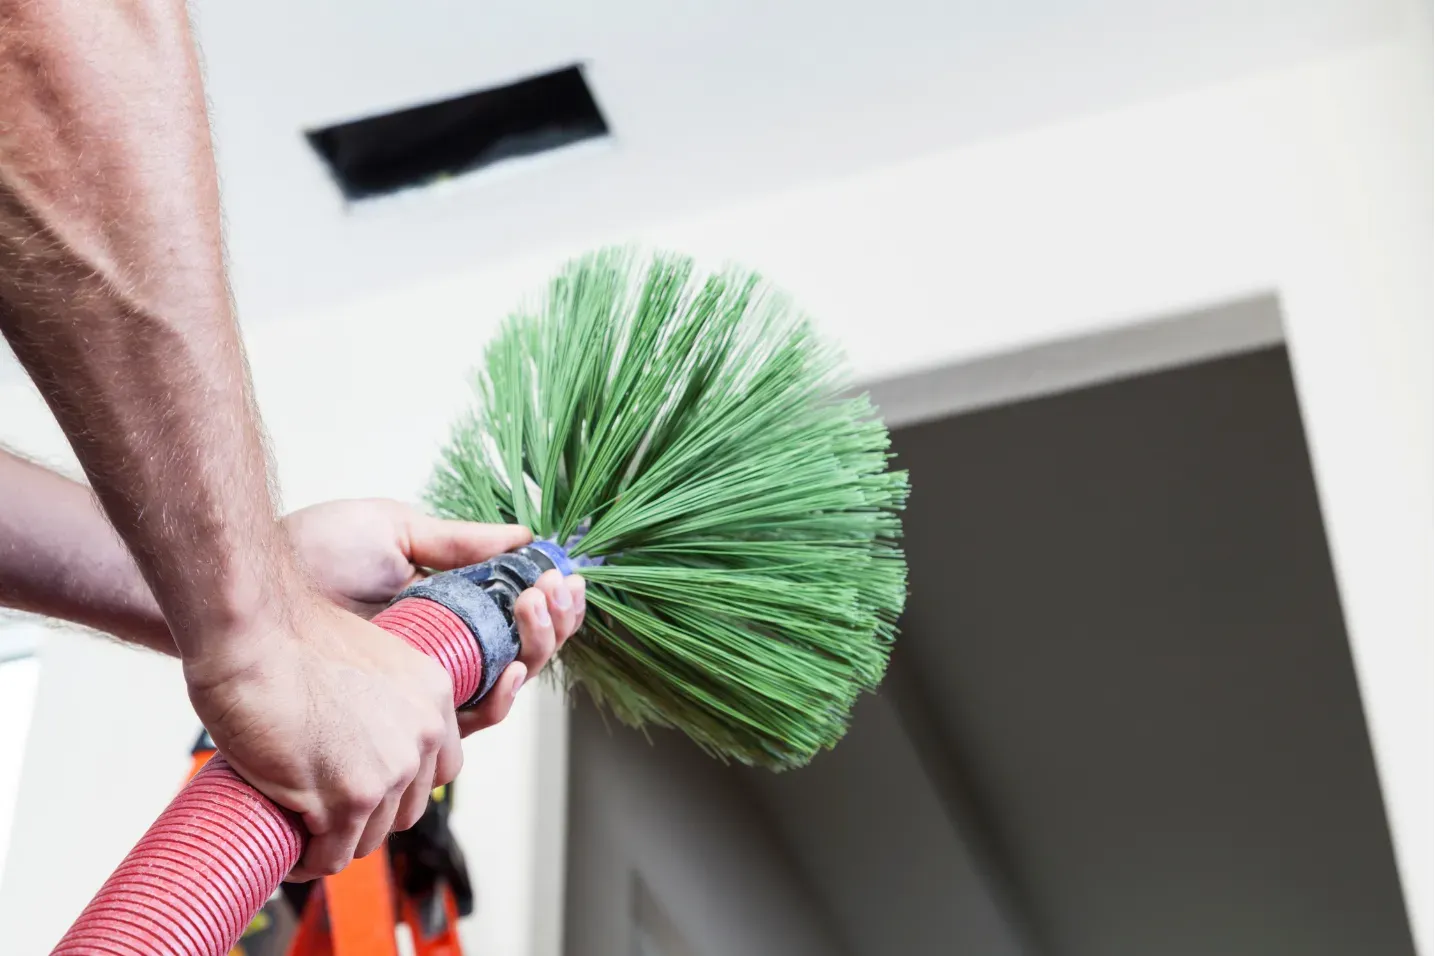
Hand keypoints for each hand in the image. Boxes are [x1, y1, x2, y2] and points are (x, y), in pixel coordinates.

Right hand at [184, 597, 464, 880]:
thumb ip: (381, 699)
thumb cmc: (288, 640)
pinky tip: (289, 853)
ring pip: (368, 837)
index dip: (400, 786)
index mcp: (433, 695)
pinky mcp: (349, 798)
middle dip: (367, 817)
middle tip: (327, 813)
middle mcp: (422, 734)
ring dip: (335, 841)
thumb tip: (361, 736)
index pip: (439, 769)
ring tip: (302, 832)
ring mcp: (389, 769)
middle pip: (405, 809)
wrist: (251, 635)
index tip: (368, 790)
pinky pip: (332, 855)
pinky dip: (309, 862)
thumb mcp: (365, 660)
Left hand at [282, 499, 586, 733]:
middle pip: (523, 652)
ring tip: (534, 609)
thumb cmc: (310, 553)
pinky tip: (508, 669)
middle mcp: (443, 650)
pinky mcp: (403, 718)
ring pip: (507, 687)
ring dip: (536, 649)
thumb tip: (525, 537)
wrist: (253, 589)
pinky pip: (468, 722)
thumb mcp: (395, 531)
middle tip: (553, 592)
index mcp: (447, 606)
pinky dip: (499, 699)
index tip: (562, 576)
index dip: (550, 602)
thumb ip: (459, 542)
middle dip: (553, 623)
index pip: (516, 614)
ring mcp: (425, 685)